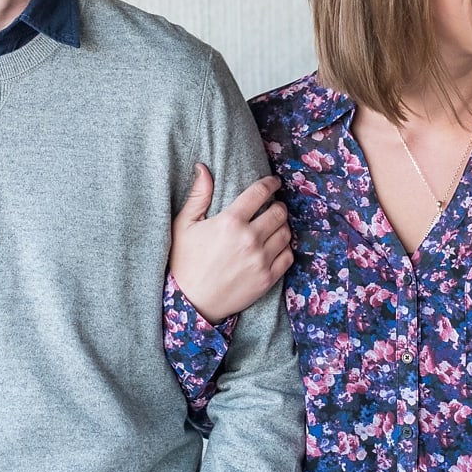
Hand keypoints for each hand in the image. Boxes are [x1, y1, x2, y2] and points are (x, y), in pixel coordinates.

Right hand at [168, 167, 292, 322]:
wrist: (191, 303)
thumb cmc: (185, 262)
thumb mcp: (184, 225)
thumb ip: (198, 195)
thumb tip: (203, 167)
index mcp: (230, 221)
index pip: (260, 193)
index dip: (270, 183)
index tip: (274, 182)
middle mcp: (249, 239)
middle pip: (279, 212)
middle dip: (278, 205)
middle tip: (273, 206)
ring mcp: (261, 260)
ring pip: (286, 233)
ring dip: (282, 226)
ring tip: (273, 227)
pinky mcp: (267, 278)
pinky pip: (288, 256)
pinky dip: (285, 249)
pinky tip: (275, 247)